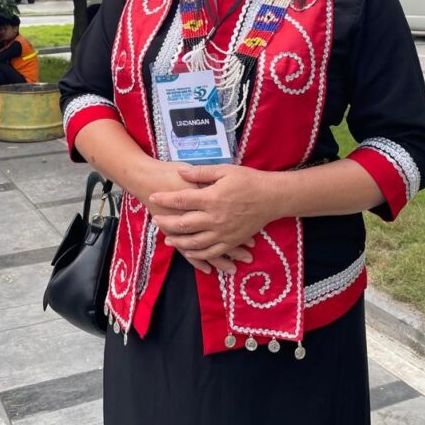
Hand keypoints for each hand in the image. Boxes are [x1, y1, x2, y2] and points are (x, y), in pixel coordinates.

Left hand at [149, 164, 274, 268]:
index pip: (182, 200)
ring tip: (167, 239)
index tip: (153, 196)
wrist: (272, 197)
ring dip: (178, 241)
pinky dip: (197, 254)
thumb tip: (180, 171)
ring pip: (195, 242)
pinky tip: (188, 251)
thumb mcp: (224, 170)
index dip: (165, 199)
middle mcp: (215, 218)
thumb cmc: (248, 180)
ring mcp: (223, 232)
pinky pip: (211, 252)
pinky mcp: (231, 241)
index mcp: (212, 198)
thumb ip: (201, 172)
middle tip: (155, 219)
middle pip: (184, 223)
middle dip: (167, 222)